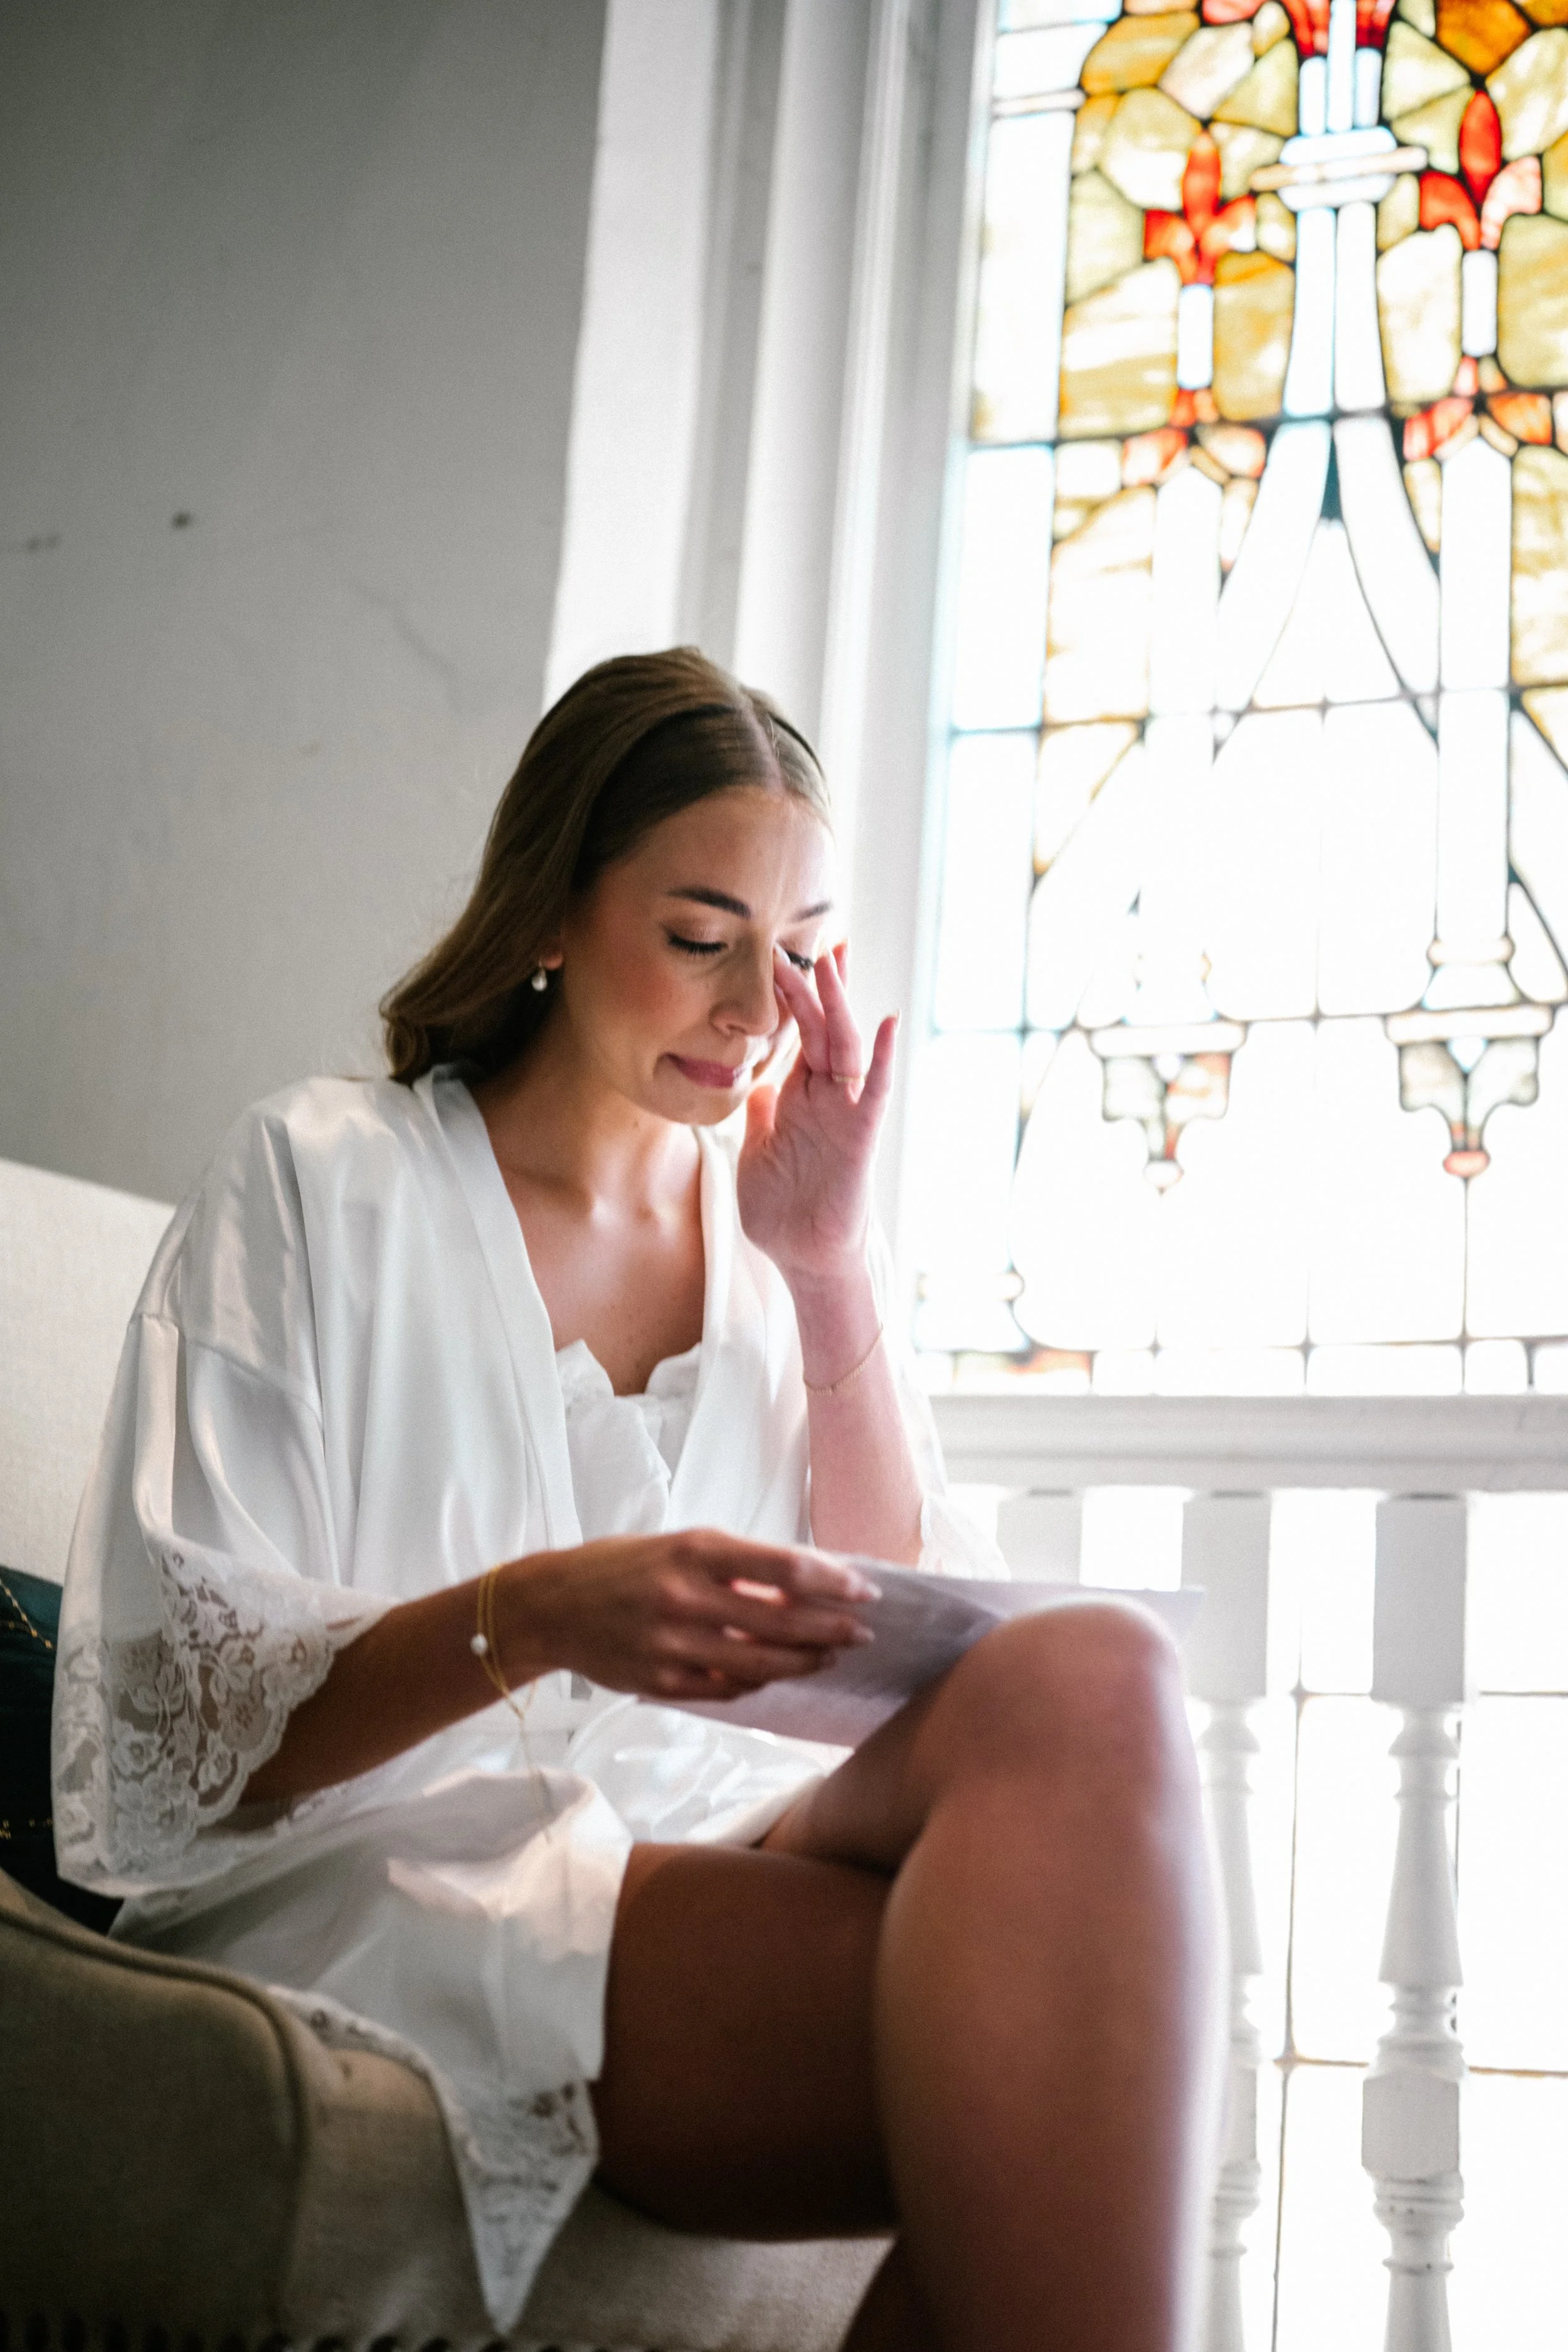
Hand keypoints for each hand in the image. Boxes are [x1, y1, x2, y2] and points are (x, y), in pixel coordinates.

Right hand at [501, 1529, 878, 1702]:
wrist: (552, 1606)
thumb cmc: (624, 1567)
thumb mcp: (679, 1545)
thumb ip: (737, 1565)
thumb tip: (805, 1585)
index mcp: (694, 1551)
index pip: (784, 1569)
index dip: (833, 1582)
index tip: (866, 1590)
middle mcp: (685, 1597)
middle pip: (781, 1623)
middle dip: (832, 1629)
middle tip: (863, 1631)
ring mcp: (672, 1645)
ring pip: (760, 1665)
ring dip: (804, 1663)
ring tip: (830, 1656)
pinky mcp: (662, 1682)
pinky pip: (727, 1689)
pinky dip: (757, 1683)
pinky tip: (776, 1675)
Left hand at [737, 944, 896, 1289]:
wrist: (803, 1258)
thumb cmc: (782, 1212)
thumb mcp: (757, 1154)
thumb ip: (759, 1117)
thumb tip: (755, 1086)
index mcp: (797, 1098)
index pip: (797, 1036)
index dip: (792, 998)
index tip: (783, 957)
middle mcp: (824, 1099)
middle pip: (821, 1029)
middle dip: (812, 986)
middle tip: (803, 942)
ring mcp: (845, 1114)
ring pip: (844, 1048)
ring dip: (837, 1004)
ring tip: (831, 961)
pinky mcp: (860, 1137)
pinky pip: (875, 1091)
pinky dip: (883, 1058)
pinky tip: (887, 1023)